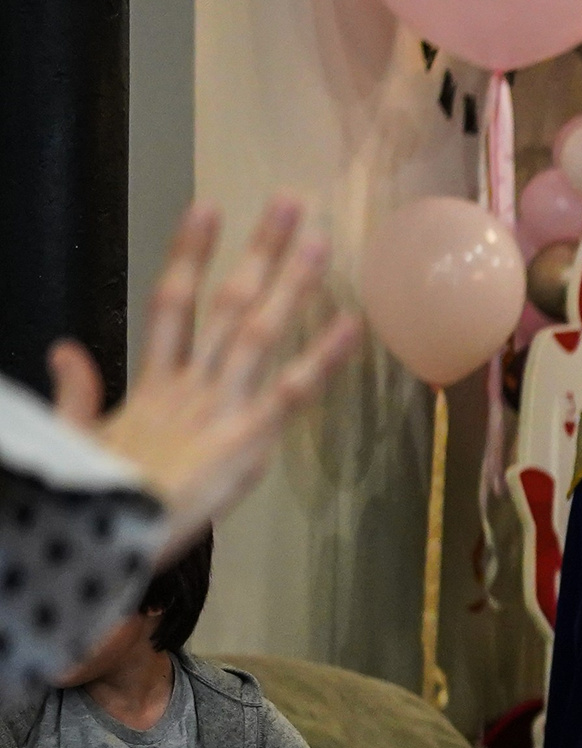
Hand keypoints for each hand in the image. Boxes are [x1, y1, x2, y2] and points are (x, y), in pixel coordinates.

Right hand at [50, 198, 361, 565]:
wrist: (102, 545)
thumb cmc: (98, 503)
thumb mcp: (79, 443)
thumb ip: (79, 395)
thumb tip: (63, 349)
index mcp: (153, 387)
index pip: (172, 304)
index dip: (189, 254)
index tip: (207, 207)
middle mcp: (191, 386)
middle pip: (227, 304)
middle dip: (259, 251)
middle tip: (292, 202)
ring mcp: (221, 408)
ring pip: (260, 331)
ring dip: (293, 283)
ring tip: (322, 239)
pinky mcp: (247, 439)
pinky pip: (292, 391)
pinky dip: (323, 357)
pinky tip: (353, 325)